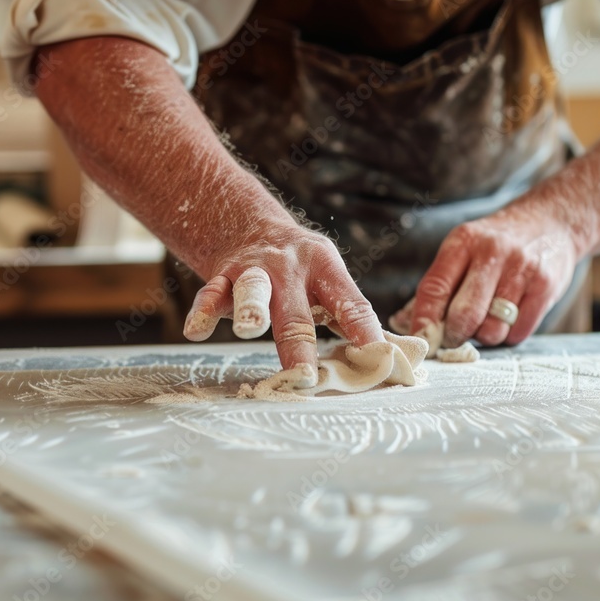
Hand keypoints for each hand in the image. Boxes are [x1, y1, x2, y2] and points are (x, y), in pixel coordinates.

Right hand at [183, 225, 385, 386]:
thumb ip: (357, 318)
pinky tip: (196, 331)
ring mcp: (254, 271)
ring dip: (252, 309)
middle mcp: (290, 269)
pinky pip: (211, 294)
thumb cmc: (301, 270)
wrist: (249, 226)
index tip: (377, 356)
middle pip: (297, 311)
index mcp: (326, 269)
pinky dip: (204, 312)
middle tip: (306, 373)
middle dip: (300, 342)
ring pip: (253, 291)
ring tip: (252, 329)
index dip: (364, 329)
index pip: (350, 303)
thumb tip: (403, 355)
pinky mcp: (223, 277)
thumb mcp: (331, 281)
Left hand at [392, 205, 579, 347]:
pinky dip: (508, 335)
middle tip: (451, 339)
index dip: (423, 320)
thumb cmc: (495, 244)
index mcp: (463, 242)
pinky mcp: (546, 287)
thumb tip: (403, 323)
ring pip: (492, 329)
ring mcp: (522, 270)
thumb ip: (435, 287)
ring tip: (485, 322)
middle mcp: (493, 253)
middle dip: (452, 336)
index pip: (434, 288)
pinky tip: (509, 319)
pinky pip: (518, 332)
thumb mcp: (462, 250)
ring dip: (483, 336)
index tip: (419, 339)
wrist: (551, 221)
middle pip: (464, 315)